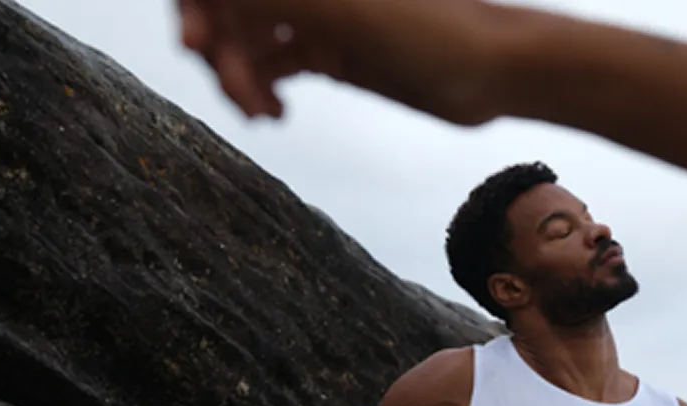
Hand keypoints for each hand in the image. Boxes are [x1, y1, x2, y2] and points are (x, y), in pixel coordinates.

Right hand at [175, 0, 508, 123]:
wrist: (491, 71)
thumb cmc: (433, 31)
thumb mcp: (343, 9)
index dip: (195, 7)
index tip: (196, 44)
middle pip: (226, 7)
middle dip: (218, 47)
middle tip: (234, 90)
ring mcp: (314, 15)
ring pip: (245, 39)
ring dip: (239, 75)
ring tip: (260, 112)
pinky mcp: (329, 50)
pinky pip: (273, 65)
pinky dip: (263, 89)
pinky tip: (275, 115)